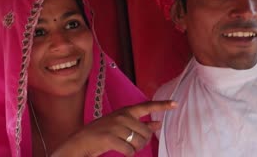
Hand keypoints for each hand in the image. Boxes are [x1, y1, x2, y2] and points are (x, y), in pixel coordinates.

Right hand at [51, 100, 176, 156]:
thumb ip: (140, 124)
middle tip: (131, 143)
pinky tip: (121, 151)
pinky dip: (128, 154)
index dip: (162, 105)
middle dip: (143, 142)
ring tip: (124, 147)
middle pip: (146, 132)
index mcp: (125, 111)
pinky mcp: (110, 138)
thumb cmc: (102, 133)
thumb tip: (158, 124)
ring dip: (135, 149)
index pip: (146, 106)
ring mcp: (116, 126)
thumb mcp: (121, 125)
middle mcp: (122, 116)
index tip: (175, 104)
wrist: (81, 141)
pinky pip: (130, 150)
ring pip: (139, 142)